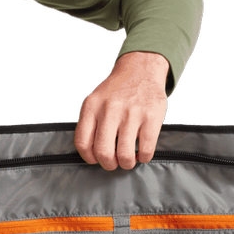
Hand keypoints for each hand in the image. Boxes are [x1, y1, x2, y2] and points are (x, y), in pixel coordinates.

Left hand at [75, 51, 169, 170]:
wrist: (141, 69)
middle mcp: (110, 109)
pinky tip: (142, 152)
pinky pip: (146, 150)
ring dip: (127, 163)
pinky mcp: (151, 117)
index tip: (96, 158)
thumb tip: (92, 154)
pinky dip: (144, 157)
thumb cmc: (118, 91)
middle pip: (103, 153)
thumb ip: (91, 124)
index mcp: (92, 106)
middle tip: (114, 162)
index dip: (90, 158)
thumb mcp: (96, 101)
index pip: (83, 143)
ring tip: (129, 158)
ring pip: (125, 155)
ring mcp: (132, 113)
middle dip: (109, 164)